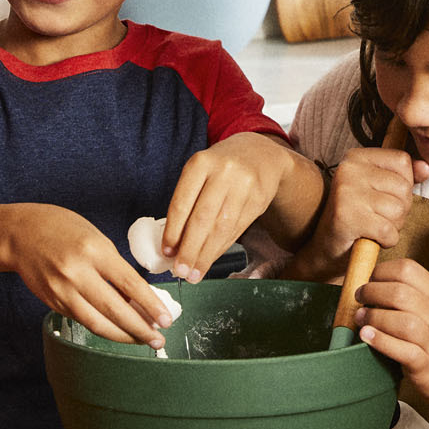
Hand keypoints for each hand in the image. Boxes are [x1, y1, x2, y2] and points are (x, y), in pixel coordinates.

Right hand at [9, 205, 171, 346]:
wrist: (20, 234)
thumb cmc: (61, 229)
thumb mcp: (95, 238)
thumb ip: (114, 266)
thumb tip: (137, 297)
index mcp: (94, 250)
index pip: (130, 283)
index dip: (150, 305)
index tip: (165, 319)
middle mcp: (77, 273)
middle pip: (115, 309)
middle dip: (140, 328)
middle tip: (158, 339)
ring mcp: (62, 291)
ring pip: (97, 323)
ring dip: (122, 336)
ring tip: (141, 340)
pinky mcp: (53, 303)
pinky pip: (82, 320)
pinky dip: (102, 327)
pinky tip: (116, 330)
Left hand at [161, 134, 303, 280]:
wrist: (261, 154)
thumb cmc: (220, 168)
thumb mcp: (200, 172)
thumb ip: (187, 202)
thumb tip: (173, 244)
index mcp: (200, 163)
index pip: (182, 203)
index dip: (173, 232)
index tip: (167, 253)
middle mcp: (223, 172)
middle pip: (202, 219)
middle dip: (190, 249)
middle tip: (181, 272)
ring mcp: (244, 186)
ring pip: (221, 228)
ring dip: (206, 255)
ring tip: (194, 274)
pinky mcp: (258, 200)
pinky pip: (236, 230)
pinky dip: (221, 248)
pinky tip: (211, 259)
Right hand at [291, 146, 428, 280]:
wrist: (326, 250)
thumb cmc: (358, 217)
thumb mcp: (381, 191)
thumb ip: (406, 177)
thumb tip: (427, 169)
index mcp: (356, 157)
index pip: (402, 161)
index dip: (403, 185)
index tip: (382, 197)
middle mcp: (348, 169)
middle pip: (403, 187)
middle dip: (400, 209)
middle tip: (376, 217)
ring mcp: (346, 192)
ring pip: (398, 210)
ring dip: (393, 226)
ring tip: (372, 227)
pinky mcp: (346, 217)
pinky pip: (388, 230)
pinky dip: (386, 241)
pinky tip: (370, 238)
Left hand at [352, 259, 428, 404]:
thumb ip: (413, 295)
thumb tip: (371, 283)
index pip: (408, 269)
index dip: (381, 271)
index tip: (370, 279)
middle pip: (400, 292)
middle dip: (372, 292)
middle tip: (360, 298)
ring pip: (400, 320)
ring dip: (373, 316)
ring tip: (360, 318)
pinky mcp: (426, 365)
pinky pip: (401, 350)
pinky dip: (380, 341)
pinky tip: (366, 336)